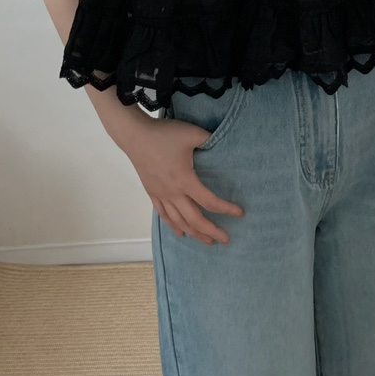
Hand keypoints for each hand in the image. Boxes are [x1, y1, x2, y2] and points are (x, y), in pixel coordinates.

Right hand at [123, 117, 244, 245]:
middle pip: (194, 219)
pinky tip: (181, 233)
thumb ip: (210, 140)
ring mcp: (161, 195)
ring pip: (179, 221)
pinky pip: (163, 215)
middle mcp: (173, 193)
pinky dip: (173, 226)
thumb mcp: (192, 134)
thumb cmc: (163, 134)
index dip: (226, 209)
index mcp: (184, 180)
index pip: (209, 201)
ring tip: (208, 241)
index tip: (240, 213)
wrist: (134, 135)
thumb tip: (224, 143)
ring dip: (194, 233)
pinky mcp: (152, 192)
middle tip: (226, 239)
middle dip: (211, 231)